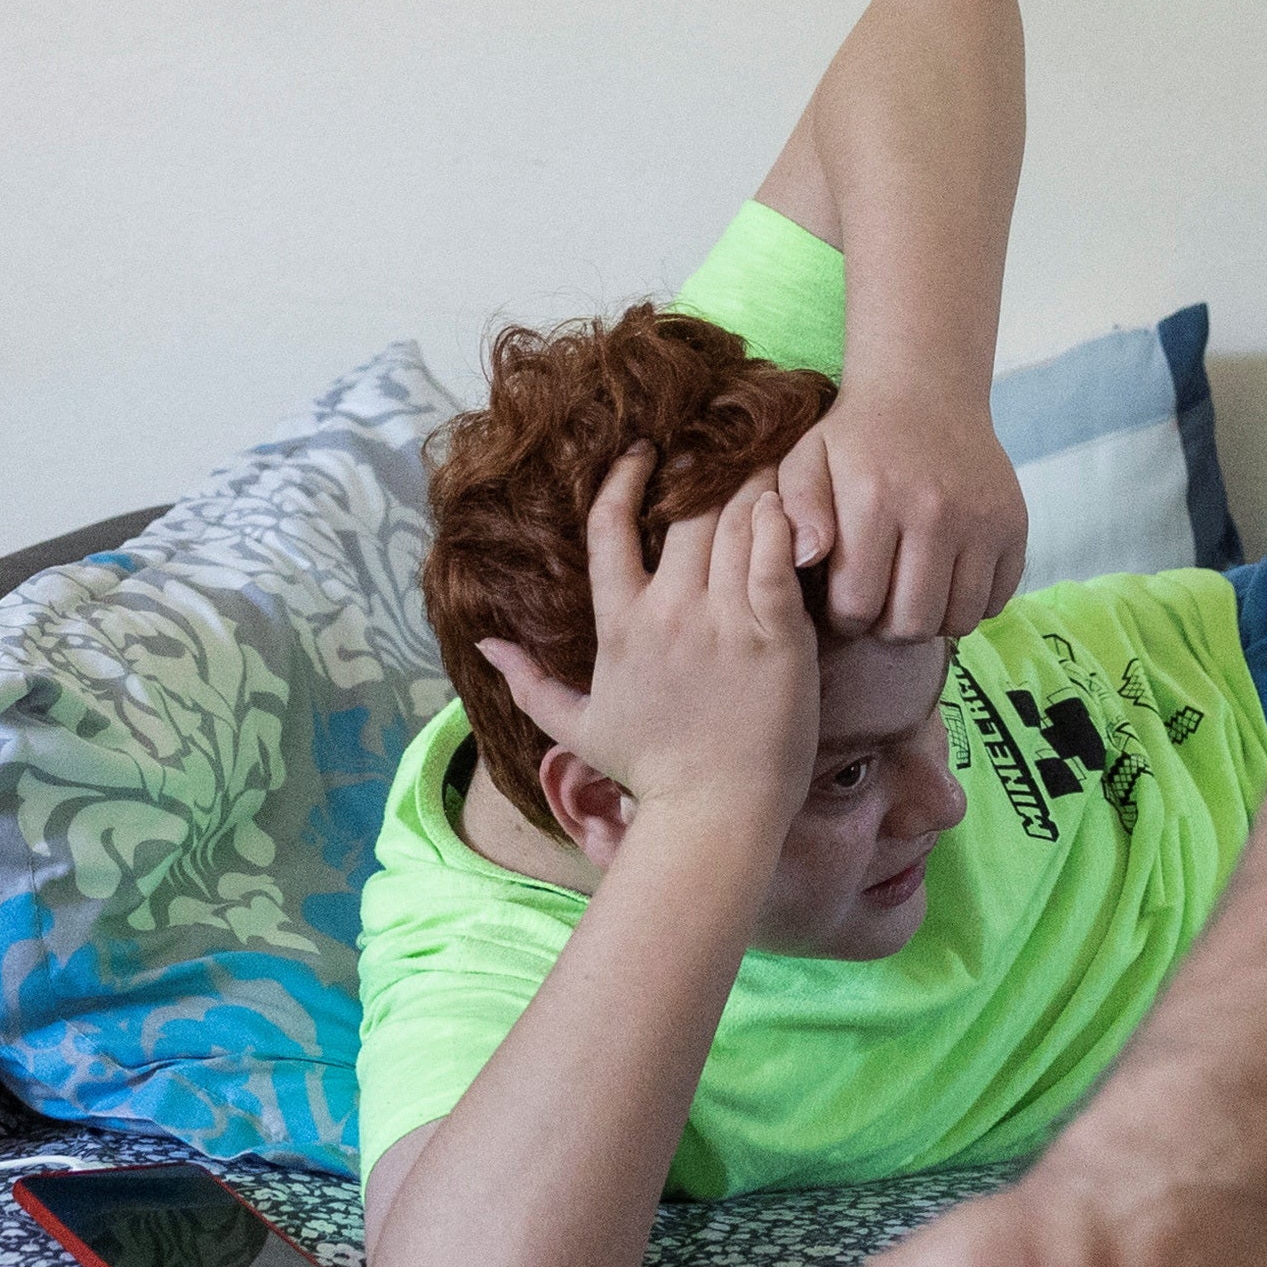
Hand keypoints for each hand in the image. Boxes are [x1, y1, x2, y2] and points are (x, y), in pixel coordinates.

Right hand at [475, 450, 823, 852]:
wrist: (715, 815)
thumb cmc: (650, 773)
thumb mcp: (576, 727)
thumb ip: (527, 682)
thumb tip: (483, 645)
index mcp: (620, 625)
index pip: (609, 528)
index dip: (624, 480)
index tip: (643, 454)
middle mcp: (669, 612)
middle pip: (685, 511)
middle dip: (702, 470)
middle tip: (721, 451)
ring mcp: (725, 621)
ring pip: (735, 520)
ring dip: (748, 484)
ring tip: (761, 465)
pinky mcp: (778, 633)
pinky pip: (777, 553)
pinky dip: (780, 521)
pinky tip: (783, 507)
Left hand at [770, 379, 1026, 642]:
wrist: (925, 391)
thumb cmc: (856, 438)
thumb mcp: (806, 461)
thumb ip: (796, 512)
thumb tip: (804, 560)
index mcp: (875, 500)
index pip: (858, 606)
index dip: (845, 618)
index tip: (843, 600)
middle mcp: (934, 513)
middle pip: (911, 624)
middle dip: (887, 626)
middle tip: (879, 602)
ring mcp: (982, 520)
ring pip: (958, 620)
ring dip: (930, 619)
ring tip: (911, 593)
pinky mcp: (1014, 525)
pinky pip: (996, 600)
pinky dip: (970, 602)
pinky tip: (946, 579)